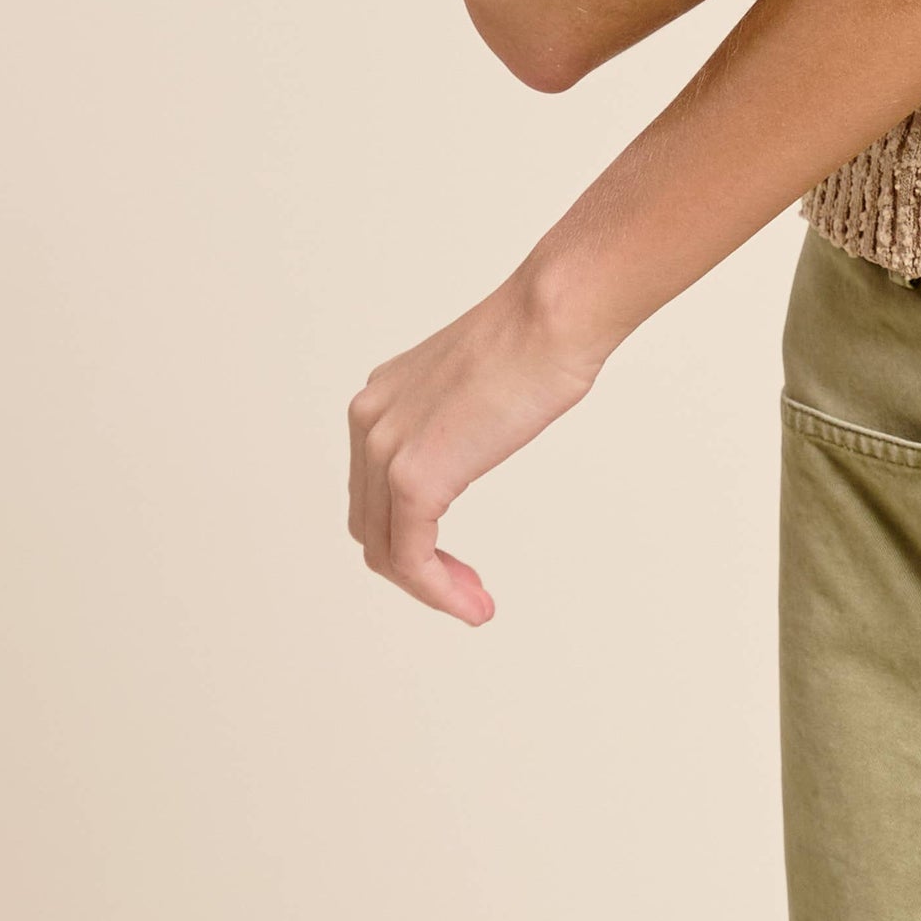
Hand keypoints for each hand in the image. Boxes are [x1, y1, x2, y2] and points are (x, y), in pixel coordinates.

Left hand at [347, 261, 603, 623]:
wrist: (552, 315)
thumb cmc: (539, 337)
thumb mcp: (477, 384)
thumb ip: (457, 417)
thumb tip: (474, 439)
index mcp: (381, 398)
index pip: (373, 490)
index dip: (410, 533)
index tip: (454, 562)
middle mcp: (369, 420)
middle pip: (372, 524)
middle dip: (417, 567)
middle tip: (467, 592)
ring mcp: (384, 450)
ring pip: (386, 550)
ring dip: (430, 588)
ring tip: (474, 604)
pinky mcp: (413, 478)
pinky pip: (412, 560)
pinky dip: (439, 592)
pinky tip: (474, 605)